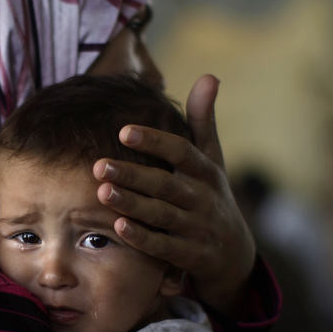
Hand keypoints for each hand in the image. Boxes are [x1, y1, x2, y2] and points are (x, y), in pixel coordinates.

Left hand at [92, 74, 255, 317]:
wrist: (234, 254)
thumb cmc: (211, 197)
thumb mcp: (212, 160)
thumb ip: (203, 120)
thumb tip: (209, 75)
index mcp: (206, 171)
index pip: (182, 151)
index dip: (155, 141)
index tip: (123, 131)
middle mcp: (203, 198)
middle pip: (167, 184)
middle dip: (133, 174)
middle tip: (98, 165)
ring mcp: (198, 228)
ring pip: (163, 215)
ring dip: (133, 204)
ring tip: (102, 192)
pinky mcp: (191, 255)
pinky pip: (165, 247)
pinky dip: (143, 238)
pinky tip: (118, 227)